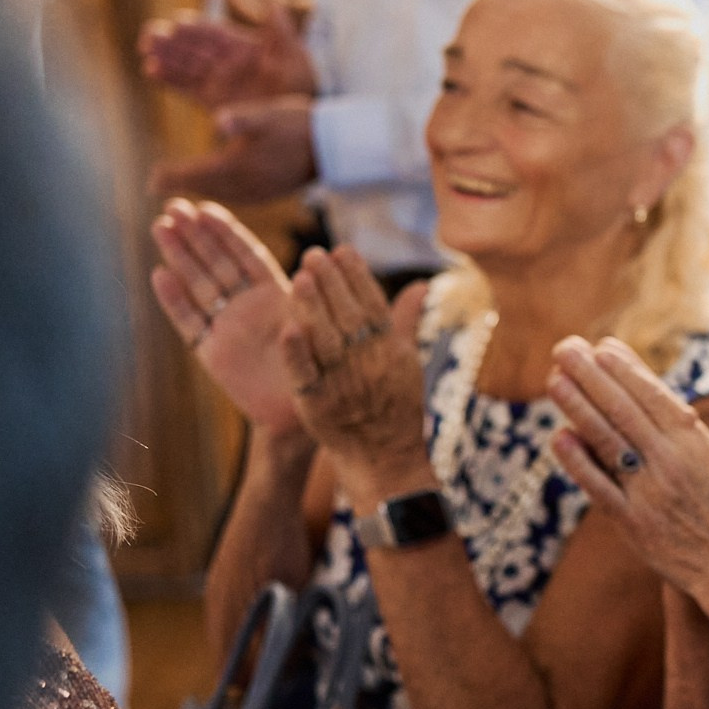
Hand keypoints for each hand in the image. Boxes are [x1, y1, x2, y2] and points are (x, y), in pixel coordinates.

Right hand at [139, 4, 315, 108]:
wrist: (301, 112)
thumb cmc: (300, 81)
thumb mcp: (293, 55)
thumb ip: (280, 31)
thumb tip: (272, 1)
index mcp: (241, 46)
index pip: (213, 33)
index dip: (196, 29)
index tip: (179, 22)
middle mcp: (224, 60)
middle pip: (193, 48)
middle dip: (172, 41)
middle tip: (150, 35)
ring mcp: (217, 79)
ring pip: (185, 65)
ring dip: (165, 58)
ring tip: (145, 50)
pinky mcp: (211, 98)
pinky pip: (186, 87)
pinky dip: (169, 80)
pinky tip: (151, 71)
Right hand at [148, 198, 303, 435]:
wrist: (304, 413)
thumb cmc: (320, 370)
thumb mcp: (321, 325)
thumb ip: (315, 294)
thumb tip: (323, 254)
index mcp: (276, 297)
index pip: (247, 257)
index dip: (227, 232)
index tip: (206, 207)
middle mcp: (247, 308)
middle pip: (217, 264)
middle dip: (196, 235)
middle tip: (173, 205)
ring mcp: (227, 328)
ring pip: (199, 285)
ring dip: (180, 256)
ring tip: (161, 226)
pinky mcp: (212, 353)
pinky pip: (190, 323)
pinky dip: (174, 301)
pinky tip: (159, 275)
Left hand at [149, 95, 318, 205]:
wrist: (337, 145)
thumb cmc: (300, 124)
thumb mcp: (269, 114)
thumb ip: (242, 118)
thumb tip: (219, 119)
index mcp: (241, 167)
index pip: (197, 175)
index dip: (172, 177)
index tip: (151, 180)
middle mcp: (247, 186)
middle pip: (204, 190)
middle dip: (181, 188)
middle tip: (158, 187)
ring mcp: (259, 193)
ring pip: (219, 197)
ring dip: (199, 193)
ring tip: (183, 191)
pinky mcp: (269, 194)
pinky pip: (235, 199)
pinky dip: (219, 196)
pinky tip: (216, 191)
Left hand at [281, 246, 430, 485]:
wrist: (384, 458)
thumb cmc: (396, 405)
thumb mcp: (408, 361)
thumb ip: (407, 319)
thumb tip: (421, 284)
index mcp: (392, 351)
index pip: (374, 305)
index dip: (357, 277)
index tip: (341, 250)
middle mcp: (371, 365)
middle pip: (348, 316)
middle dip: (331, 283)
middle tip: (313, 255)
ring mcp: (345, 385)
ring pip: (327, 339)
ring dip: (313, 308)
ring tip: (300, 277)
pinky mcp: (318, 406)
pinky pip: (306, 375)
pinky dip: (297, 353)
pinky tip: (287, 328)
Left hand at [548, 343, 708, 606]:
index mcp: (696, 443)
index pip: (653, 396)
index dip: (626, 368)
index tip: (602, 345)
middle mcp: (669, 463)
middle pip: (622, 411)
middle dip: (591, 376)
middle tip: (564, 347)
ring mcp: (648, 493)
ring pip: (606, 442)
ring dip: (577, 408)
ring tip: (554, 379)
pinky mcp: (633, 524)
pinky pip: (599, 488)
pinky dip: (578, 464)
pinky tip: (559, 438)